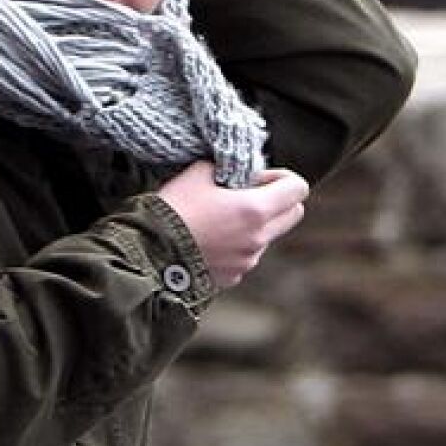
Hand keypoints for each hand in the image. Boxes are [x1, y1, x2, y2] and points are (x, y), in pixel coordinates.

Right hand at [156, 162, 308, 286]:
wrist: (147, 254)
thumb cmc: (171, 211)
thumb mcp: (196, 174)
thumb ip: (224, 168)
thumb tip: (235, 170)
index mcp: (255, 210)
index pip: (298, 189)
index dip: (282, 177)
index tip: (259, 177)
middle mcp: (258, 239)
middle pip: (294, 214)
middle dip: (279, 201)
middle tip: (248, 195)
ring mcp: (247, 261)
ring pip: (268, 236)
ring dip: (255, 224)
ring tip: (220, 219)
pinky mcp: (233, 277)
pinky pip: (246, 256)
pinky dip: (236, 245)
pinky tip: (209, 239)